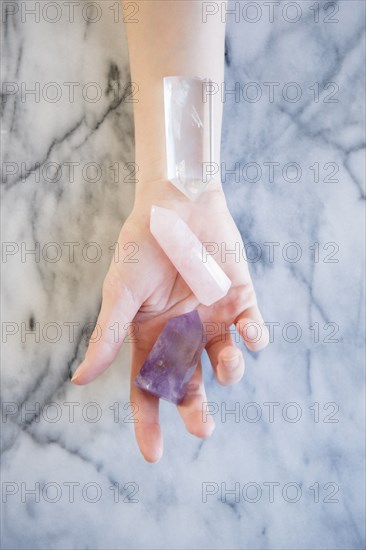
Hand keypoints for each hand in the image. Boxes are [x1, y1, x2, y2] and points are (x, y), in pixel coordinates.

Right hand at [71, 180, 268, 461]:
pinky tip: (251, 336)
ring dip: (229, 371)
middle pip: (189, 384)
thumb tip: (79, 379)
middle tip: (202, 428)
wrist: (178, 204)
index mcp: (150, 336)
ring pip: (225, 361)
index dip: (148, 422)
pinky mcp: (240, 301)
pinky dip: (256, 338)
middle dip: (196, 409)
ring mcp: (213, 319)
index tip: (154, 455)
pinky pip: (253, 330)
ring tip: (226, 368)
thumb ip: (108, 335)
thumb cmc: (142, 247)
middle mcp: (182, 334)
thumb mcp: (121, 293)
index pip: (146, 389)